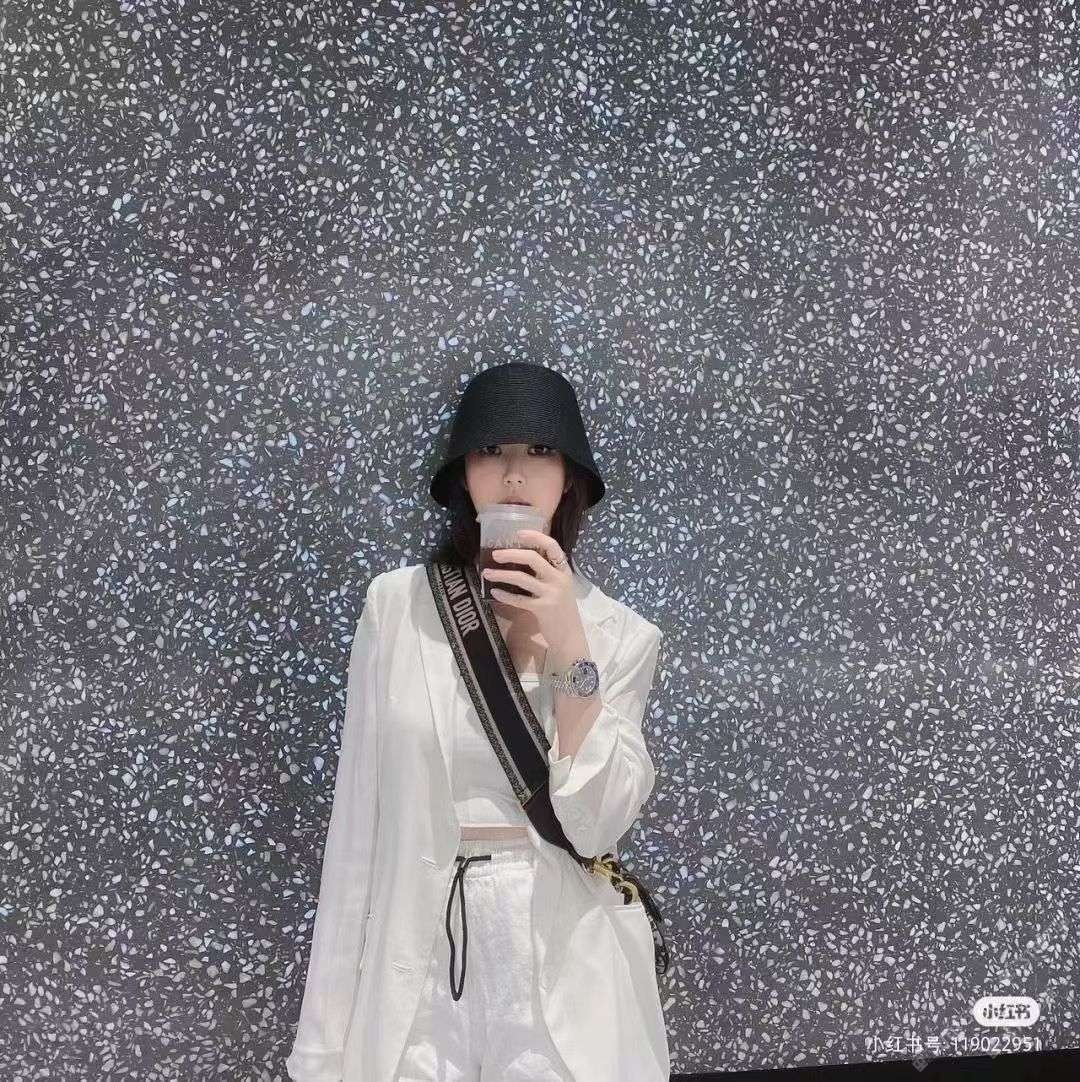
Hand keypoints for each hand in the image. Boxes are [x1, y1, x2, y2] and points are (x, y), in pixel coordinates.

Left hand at [481, 528, 582, 645]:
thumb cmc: (562, 609)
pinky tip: (494, 592)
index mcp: (564, 570)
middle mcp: (559, 579)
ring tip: (487, 573)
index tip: (518, 533)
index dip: (535, 537)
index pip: (552, 546)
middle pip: (533, 559)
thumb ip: (547, 572)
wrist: (570, 636)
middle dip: (511, 554)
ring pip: (522, 578)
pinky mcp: (542, 609)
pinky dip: (504, 595)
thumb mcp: (560, 586)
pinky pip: (519, 599)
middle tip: (495, 554)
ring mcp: (551, 594)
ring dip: (501, 574)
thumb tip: (521, 558)